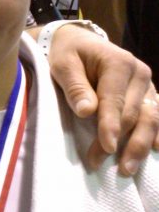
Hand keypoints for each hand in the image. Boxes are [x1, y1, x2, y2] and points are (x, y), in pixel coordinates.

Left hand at [47, 25, 158, 174]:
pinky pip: (156, 116)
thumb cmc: (69, 54)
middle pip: (132, 114)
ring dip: (140, 145)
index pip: (115, 101)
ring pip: (150, 119)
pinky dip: (155, 134)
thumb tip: (87, 111)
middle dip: (117, 142)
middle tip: (98, 163)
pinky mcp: (149, 94)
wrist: (80, 42)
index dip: (110, 126)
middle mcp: (139, 73)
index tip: (106, 148)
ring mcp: (148, 84)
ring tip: (127, 169)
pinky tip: (154, 151)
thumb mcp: (63, 65)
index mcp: (119, 63)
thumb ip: (75, 87)